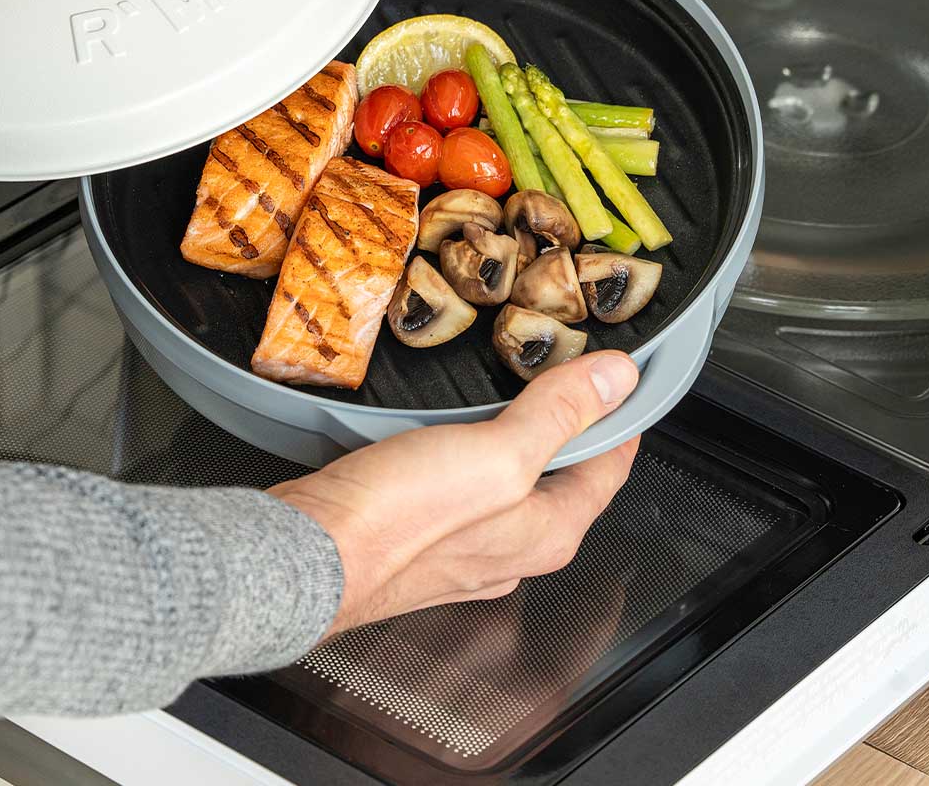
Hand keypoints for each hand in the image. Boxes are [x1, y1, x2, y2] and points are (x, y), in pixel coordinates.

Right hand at [268, 351, 640, 634]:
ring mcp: (468, 548)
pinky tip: (452, 430)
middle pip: (564, 474)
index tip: (623, 379)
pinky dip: (473, 451)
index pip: (612, 467)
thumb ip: (559, 415)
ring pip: (513, 480)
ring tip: (512, 390)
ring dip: (519, 435)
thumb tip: (616, 380)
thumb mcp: (496, 455)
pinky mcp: (425, 538)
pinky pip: (468, 486)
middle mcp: (514, 548)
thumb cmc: (395, 521)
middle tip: (566, 371)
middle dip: (570, 425)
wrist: (305, 556)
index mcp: (548, 531)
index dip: (622, 417)